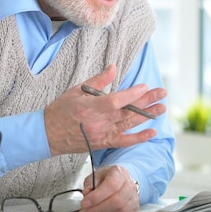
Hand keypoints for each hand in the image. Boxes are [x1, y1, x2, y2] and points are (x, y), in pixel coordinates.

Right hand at [44, 64, 166, 155]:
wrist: (48, 135)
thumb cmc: (60, 110)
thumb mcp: (76, 90)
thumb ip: (98, 80)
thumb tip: (113, 68)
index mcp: (90, 107)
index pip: (115, 101)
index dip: (132, 94)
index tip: (144, 87)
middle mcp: (98, 122)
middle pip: (127, 111)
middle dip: (147, 101)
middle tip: (162, 93)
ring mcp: (102, 134)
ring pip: (129, 124)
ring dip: (147, 116)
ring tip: (162, 108)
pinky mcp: (104, 143)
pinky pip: (124, 141)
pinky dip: (139, 138)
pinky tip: (152, 132)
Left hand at [77, 165, 139, 211]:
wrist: (120, 180)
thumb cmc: (108, 178)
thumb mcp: (96, 176)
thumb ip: (89, 184)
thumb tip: (87, 193)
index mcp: (119, 173)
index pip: (111, 185)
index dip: (97, 196)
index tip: (85, 203)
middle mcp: (129, 185)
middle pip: (117, 201)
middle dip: (97, 209)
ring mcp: (133, 198)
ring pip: (120, 211)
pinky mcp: (133, 209)